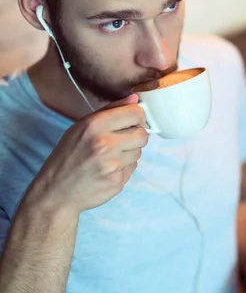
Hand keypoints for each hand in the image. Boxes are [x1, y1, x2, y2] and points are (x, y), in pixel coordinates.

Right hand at [26, 94, 147, 215]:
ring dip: (129, 152)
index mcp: (94, 125)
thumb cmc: (67, 156)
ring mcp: (113, 164)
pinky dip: (124, 167)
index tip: (132, 120)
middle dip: (136, 135)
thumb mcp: (80, 127)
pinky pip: (133, 167)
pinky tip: (108, 169)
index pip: (135, 113)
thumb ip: (110, 110)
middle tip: (122, 140)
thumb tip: (134, 99)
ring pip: (139, 151)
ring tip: (110, 156)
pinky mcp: (118, 181)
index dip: (137, 116)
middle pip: (143, 133)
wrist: (55, 192)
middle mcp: (105, 143)